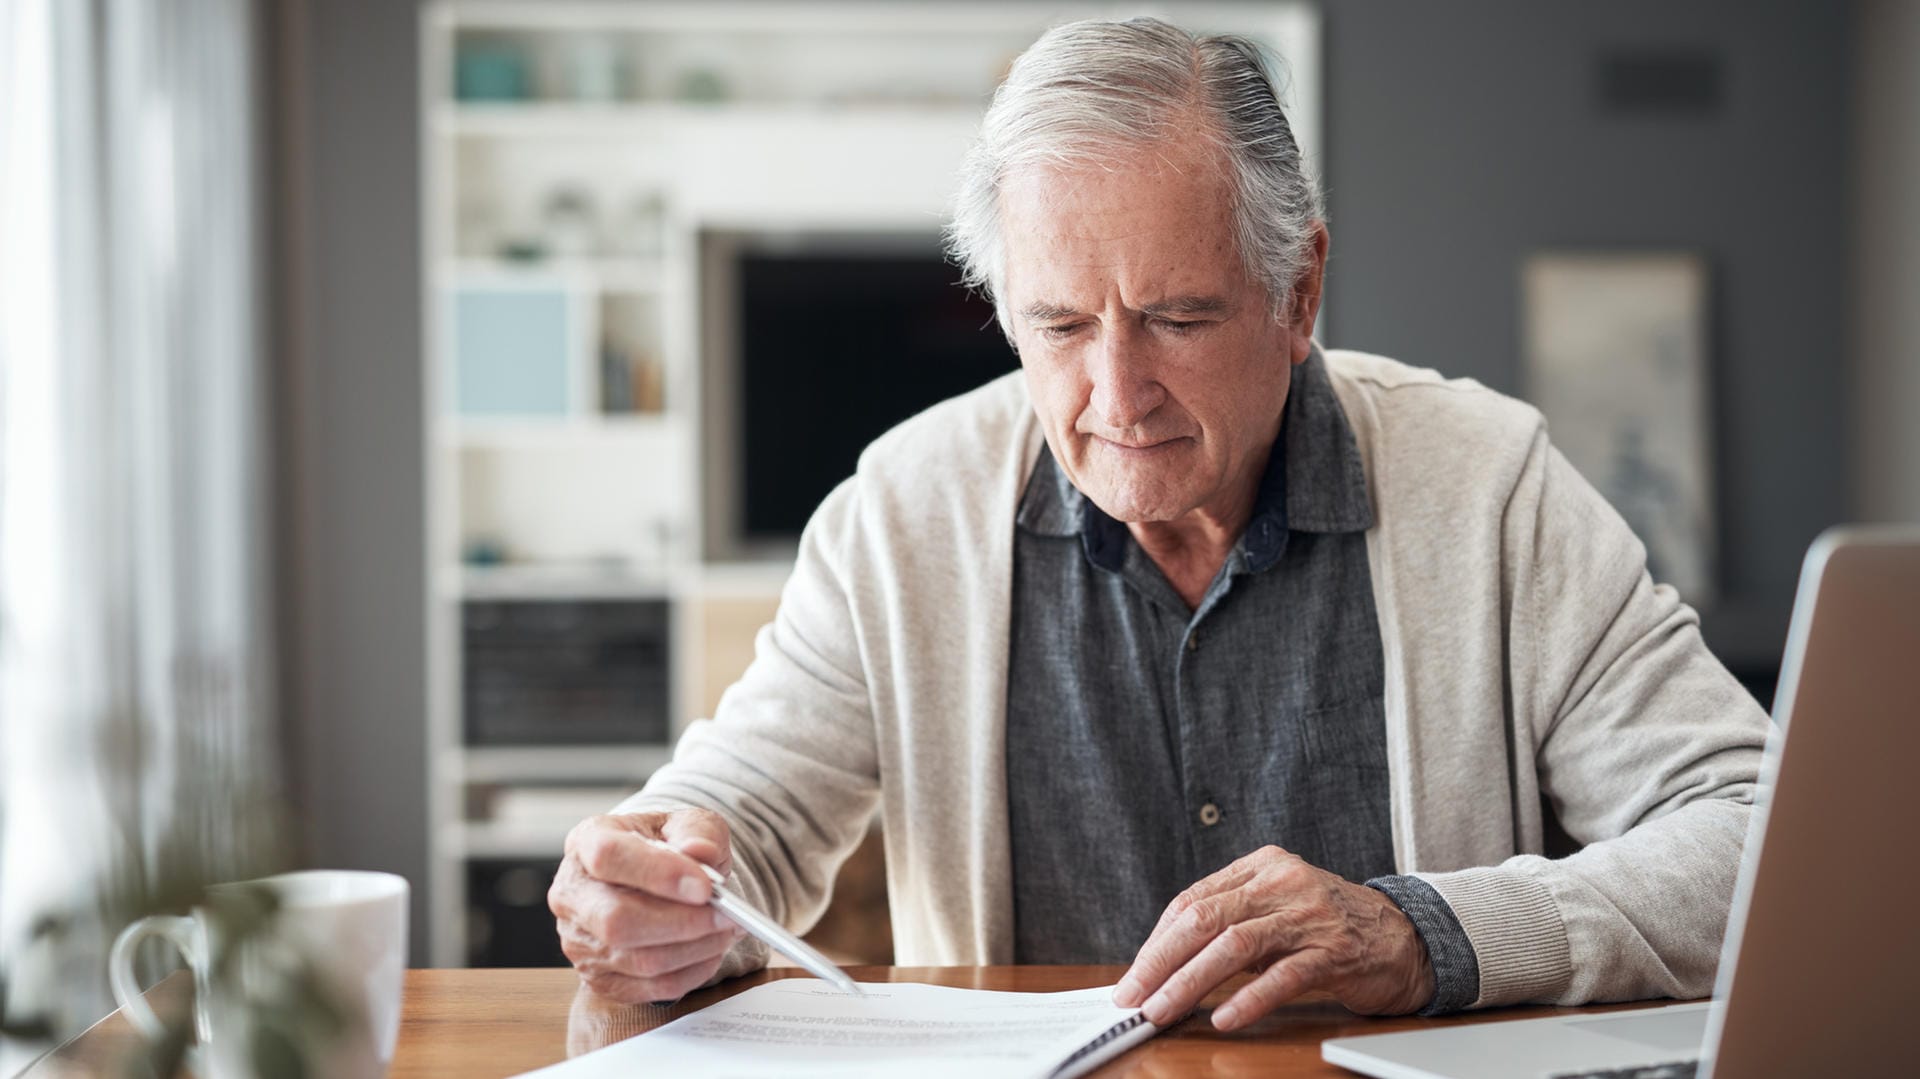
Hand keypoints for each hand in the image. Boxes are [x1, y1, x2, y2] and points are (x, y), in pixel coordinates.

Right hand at [547, 809, 744, 1002]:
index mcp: (587, 841)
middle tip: (726, 915)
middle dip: (682, 922)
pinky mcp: (599, 977)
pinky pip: (650, 988)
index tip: (705, 887)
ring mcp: (579, 941)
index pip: (609, 857)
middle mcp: (572, 893)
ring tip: (726, 930)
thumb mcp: (688, 823)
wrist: (657, 876)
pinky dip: (691, 973)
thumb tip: (699, 853)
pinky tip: (710, 950)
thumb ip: (697, 832)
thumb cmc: (668, 846)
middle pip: (616, 920)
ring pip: (638, 959)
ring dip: (695, 949)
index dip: (657, 873)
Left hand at [1112, 845, 1433, 1029]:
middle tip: (1133, 997)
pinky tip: (1224, 1017)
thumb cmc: (1330, 926)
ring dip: (1189, 982)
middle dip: (1160, 961)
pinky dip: (1248, 998)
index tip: (1133, 976)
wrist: (1407, 937)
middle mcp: (1282, 882)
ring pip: (1234, 945)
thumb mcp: (1277, 908)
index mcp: (1261, 866)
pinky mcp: (1335, 952)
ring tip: (1163, 1011)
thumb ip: (1230, 922)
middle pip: (1204, 918)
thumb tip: (1165, 962)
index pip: (1192, 900)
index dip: (1156, 941)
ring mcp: (1309, 915)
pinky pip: (1283, 976)